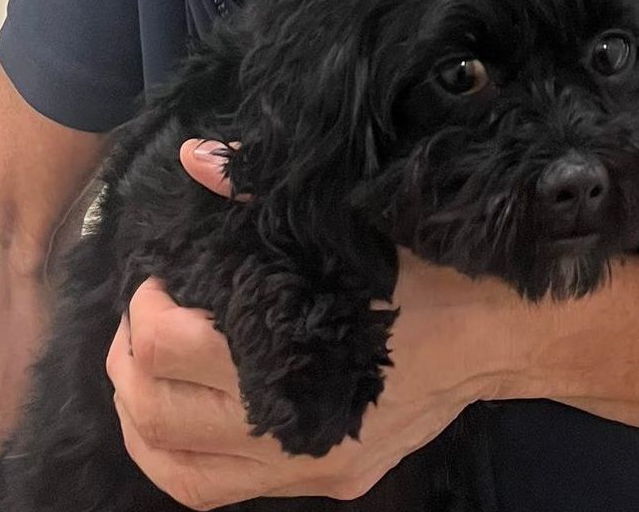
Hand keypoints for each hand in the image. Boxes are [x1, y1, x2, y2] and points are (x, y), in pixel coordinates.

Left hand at [104, 140, 524, 507]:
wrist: (508, 330)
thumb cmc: (435, 264)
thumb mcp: (356, 218)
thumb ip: (267, 194)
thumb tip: (194, 160)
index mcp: (300, 355)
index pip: (171, 348)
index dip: (145, 308)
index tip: (159, 275)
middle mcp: (295, 429)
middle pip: (157, 411)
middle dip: (130, 357)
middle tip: (144, 311)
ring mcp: (307, 465)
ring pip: (175, 468)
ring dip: (140, 415)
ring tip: (144, 364)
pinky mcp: (324, 482)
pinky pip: (213, 492)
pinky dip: (173, 458)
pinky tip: (174, 414)